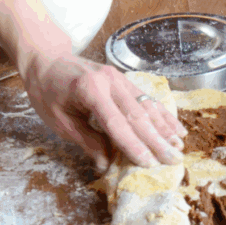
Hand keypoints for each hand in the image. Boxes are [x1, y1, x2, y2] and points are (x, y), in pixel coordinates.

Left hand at [21, 52, 186, 170]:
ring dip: (165, 128)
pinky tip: (175, 128)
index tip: (149, 164)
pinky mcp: (124, 79)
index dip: (134, 146)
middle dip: (157, 140)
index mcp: (90, 90)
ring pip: (147, 106)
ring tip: (179, 146)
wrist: (46, 59)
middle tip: (173, 160)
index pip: (117, 124)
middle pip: (138, 115)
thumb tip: (107, 165)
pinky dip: (162, 115)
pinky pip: (147, 98)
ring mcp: (119, 78)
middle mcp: (110, 81)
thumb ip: (87, 141)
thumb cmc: (48, 91)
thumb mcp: (60, 121)